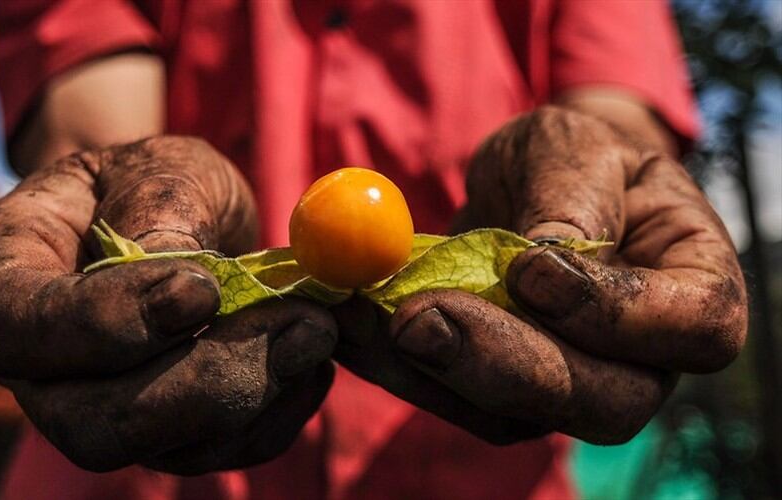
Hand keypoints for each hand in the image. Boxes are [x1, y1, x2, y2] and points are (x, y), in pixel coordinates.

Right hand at [0, 136, 337, 472]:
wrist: (177, 216)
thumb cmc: (153, 182)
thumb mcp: (157, 170)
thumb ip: (159, 215)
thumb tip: (183, 284)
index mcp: (8, 276)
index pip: (21, 328)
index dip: (106, 322)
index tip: (200, 290)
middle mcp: (44, 365)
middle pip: (92, 423)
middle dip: (205, 385)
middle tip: (298, 328)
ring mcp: (105, 407)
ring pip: (166, 449)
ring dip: (258, 396)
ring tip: (317, 329)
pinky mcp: (169, 431)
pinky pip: (220, 450)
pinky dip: (278, 412)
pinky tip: (311, 359)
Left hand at [334, 106, 745, 443]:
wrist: (526, 186)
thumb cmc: (570, 160)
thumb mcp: (573, 150)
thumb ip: (569, 199)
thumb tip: (544, 260)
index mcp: (692, 285)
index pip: (692, 327)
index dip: (616, 312)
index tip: (530, 269)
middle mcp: (642, 357)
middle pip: (604, 401)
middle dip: (504, 365)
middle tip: (418, 319)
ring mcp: (570, 385)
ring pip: (515, 415)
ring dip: (431, 371)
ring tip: (367, 316)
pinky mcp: (499, 393)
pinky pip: (453, 399)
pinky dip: (398, 366)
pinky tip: (353, 326)